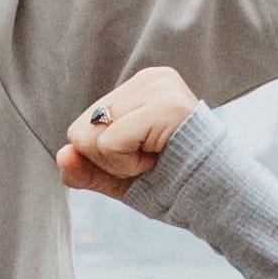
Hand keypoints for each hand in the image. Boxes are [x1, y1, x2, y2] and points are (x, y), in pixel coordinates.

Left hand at [55, 67, 200, 198]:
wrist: (217, 200)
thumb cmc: (172, 185)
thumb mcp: (119, 177)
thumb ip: (86, 169)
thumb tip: (61, 155)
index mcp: (139, 87)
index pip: (82, 126)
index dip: (104, 157)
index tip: (144, 158)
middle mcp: (150, 78)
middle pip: (80, 130)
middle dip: (108, 160)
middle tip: (150, 161)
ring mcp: (160, 87)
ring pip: (91, 137)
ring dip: (120, 164)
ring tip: (157, 158)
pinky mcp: (167, 105)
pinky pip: (109, 143)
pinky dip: (127, 165)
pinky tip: (159, 158)